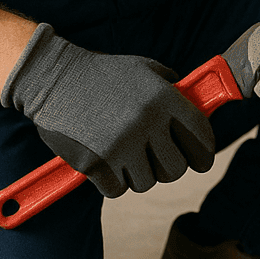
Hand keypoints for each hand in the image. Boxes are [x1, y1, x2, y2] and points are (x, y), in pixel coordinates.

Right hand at [1, 24, 214, 197]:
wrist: (54, 79)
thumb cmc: (103, 73)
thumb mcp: (144, 69)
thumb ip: (171, 88)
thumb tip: (194, 106)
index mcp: (164, 99)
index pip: (201, 136)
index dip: (205, 153)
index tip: (202, 161)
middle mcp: (147, 123)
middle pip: (176, 169)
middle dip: (170, 167)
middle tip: (158, 160)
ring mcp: (121, 145)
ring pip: (147, 182)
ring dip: (139, 174)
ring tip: (127, 155)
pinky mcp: (95, 163)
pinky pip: (118, 189)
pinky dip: (113, 181)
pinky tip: (107, 162)